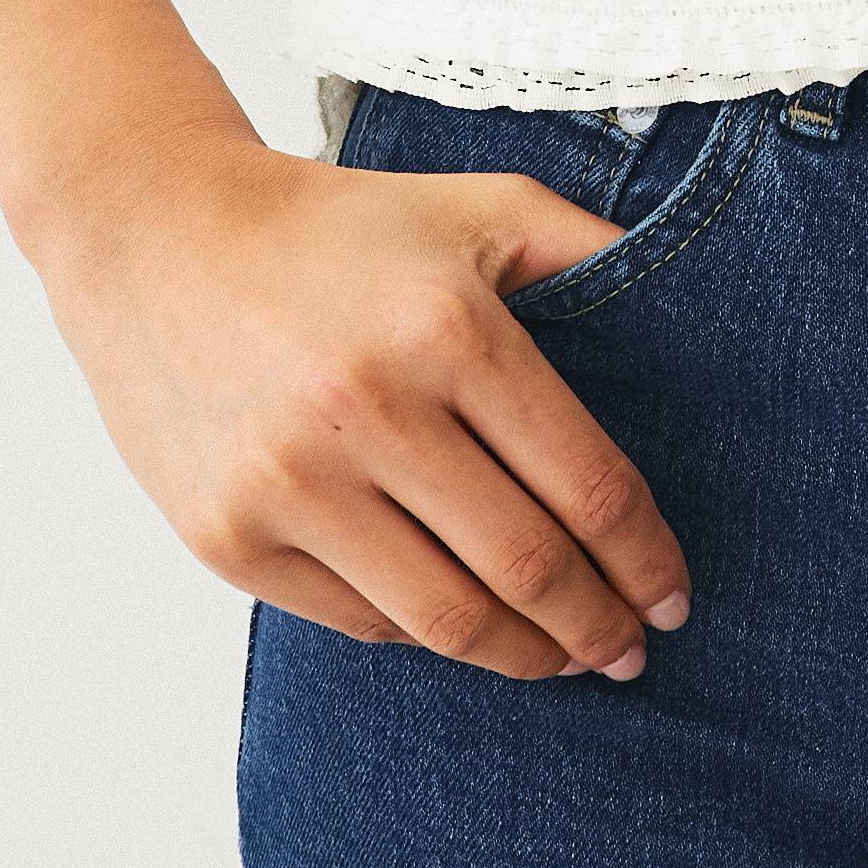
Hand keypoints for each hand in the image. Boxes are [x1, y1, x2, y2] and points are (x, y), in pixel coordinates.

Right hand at [28, 124, 694, 679]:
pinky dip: (426, 634)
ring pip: (445, 620)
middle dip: (601, 625)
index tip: (676, 594)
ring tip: (568, 660)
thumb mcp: (478, 208)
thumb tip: (712, 308)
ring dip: (528, 656)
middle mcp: (368, 410)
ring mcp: (290, 484)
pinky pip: (359, 622)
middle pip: (527, 568)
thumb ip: (591, 252)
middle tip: (636, 647)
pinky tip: (466, 625)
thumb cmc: (339, 226)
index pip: (586, 484)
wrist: (154, 236)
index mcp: (448, 328)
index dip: (647, 558)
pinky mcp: (228, 538)